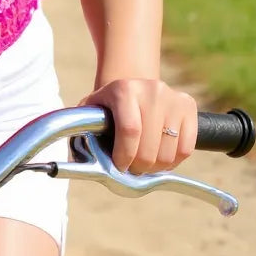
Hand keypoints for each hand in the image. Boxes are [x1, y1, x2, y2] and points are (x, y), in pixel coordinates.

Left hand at [79, 78, 197, 173]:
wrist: (133, 88)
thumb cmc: (107, 109)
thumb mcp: (89, 115)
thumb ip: (79, 135)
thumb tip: (67, 165)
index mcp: (123, 89)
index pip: (130, 131)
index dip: (125, 156)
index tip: (119, 166)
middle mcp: (151, 89)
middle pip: (150, 148)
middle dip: (138, 167)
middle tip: (130, 167)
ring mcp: (172, 97)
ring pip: (168, 153)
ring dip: (155, 167)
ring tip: (143, 161)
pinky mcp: (189, 106)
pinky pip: (186, 149)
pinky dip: (173, 162)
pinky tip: (159, 155)